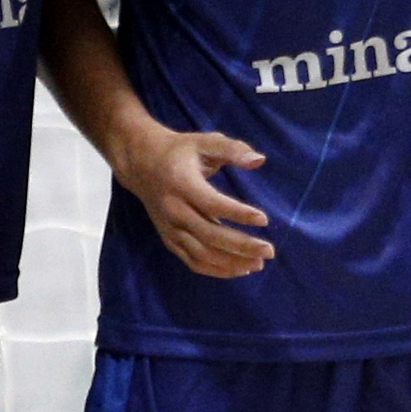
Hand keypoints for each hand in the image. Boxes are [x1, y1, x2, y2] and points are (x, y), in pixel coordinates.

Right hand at [113, 124, 273, 276]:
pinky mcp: (169, 239)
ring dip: (231, 263)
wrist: (141, 163)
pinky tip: (239, 269)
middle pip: (209, 234)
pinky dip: (216, 269)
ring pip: (201, 253)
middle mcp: (174, 210)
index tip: (263, 219)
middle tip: (269, 251)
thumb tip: (260, 160)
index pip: (212, 204)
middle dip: (241, 246)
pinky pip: (192, 261)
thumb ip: (232, 149)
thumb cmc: (179, 151)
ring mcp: (170, 228)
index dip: (238, 213)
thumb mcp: (204, 141)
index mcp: (182, 184)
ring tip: (258, 264)